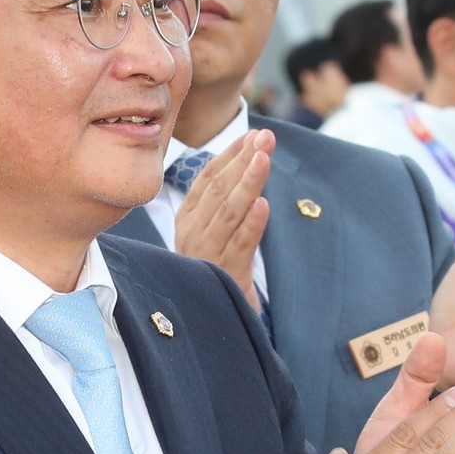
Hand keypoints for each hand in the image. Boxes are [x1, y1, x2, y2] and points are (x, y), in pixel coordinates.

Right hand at [172, 130, 270, 311]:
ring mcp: (207, 254)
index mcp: (188, 217)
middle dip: (243, 160)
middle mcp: (193, 233)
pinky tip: (264, 205)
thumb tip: (253, 152)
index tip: (253, 134)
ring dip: (248, 183)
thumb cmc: (219, 265)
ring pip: (229, 213)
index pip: (208, 178)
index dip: (231, 154)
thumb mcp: (216, 229)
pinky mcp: (225, 274)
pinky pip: (240, 245)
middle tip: (265, 137)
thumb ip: (227, 196)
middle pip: (219, 190)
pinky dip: (252, 225)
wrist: (215, 319)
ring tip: (264, 159)